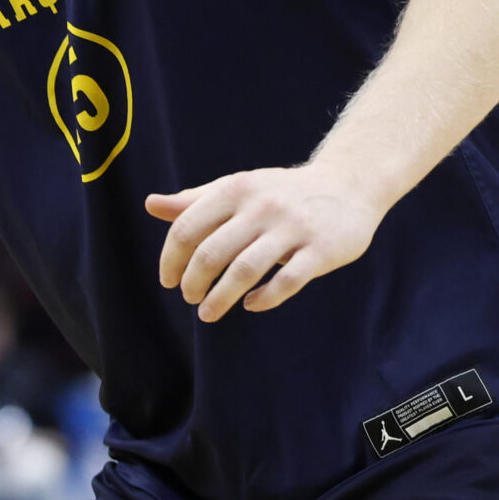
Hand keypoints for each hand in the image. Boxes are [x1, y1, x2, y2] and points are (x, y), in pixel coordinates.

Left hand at [145, 162, 384, 321]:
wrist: (348, 185)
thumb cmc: (279, 193)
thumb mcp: (236, 189)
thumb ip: (194, 200)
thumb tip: (150, 204)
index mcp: (235, 190)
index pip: (187, 229)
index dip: (171, 260)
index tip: (168, 280)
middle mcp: (261, 207)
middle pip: (211, 254)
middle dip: (192, 283)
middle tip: (189, 297)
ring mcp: (293, 228)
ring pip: (245, 271)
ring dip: (220, 298)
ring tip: (208, 313)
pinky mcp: (321, 250)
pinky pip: (287, 281)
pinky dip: (264, 299)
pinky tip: (251, 305)